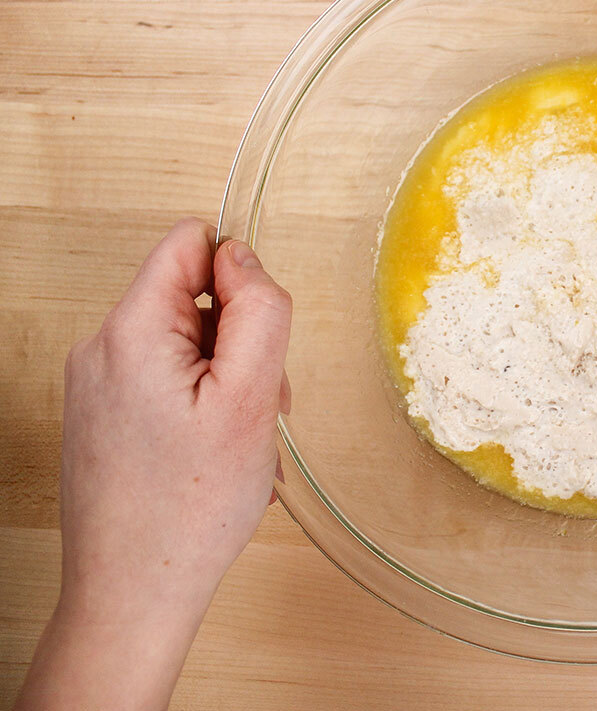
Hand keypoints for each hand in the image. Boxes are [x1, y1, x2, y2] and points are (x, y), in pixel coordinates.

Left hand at [17, 218, 291, 710]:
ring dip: (228, 381)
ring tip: (236, 440)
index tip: (254, 340)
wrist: (133, 594)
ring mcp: (98, 383)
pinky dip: (205, 406)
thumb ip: (257, 311)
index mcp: (130, 331)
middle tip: (254, 407)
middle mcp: (101, 348)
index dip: (240, 278)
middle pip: (193, 298)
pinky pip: (170, 380)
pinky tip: (213, 454)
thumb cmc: (189, 510)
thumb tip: (243, 256)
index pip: (190, 243)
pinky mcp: (105, 414)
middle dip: (240, 343)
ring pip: (188, 343)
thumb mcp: (250, 399)